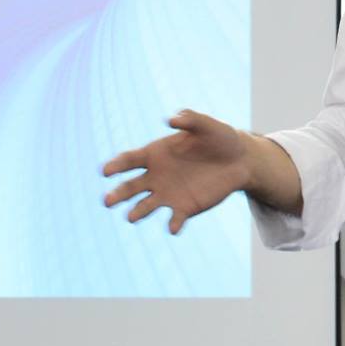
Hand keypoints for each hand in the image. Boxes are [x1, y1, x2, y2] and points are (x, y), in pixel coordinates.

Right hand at [101, 110, 251, 234]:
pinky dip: (173, 224)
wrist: (239, 160)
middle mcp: (156, 176)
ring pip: (146, 206)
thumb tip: (171, 120)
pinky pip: (175, 219)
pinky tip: (173, 226)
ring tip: (131, 217)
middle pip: (130, 187)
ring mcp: (169, 194)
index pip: (129, 160)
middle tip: (107, 201)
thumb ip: (189, 119)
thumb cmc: (219, 137)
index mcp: (156, 154)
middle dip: (118, 194)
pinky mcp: (185, 208)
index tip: (106, 171)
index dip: (116, 165)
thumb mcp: (206, 124)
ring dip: (138, 212)